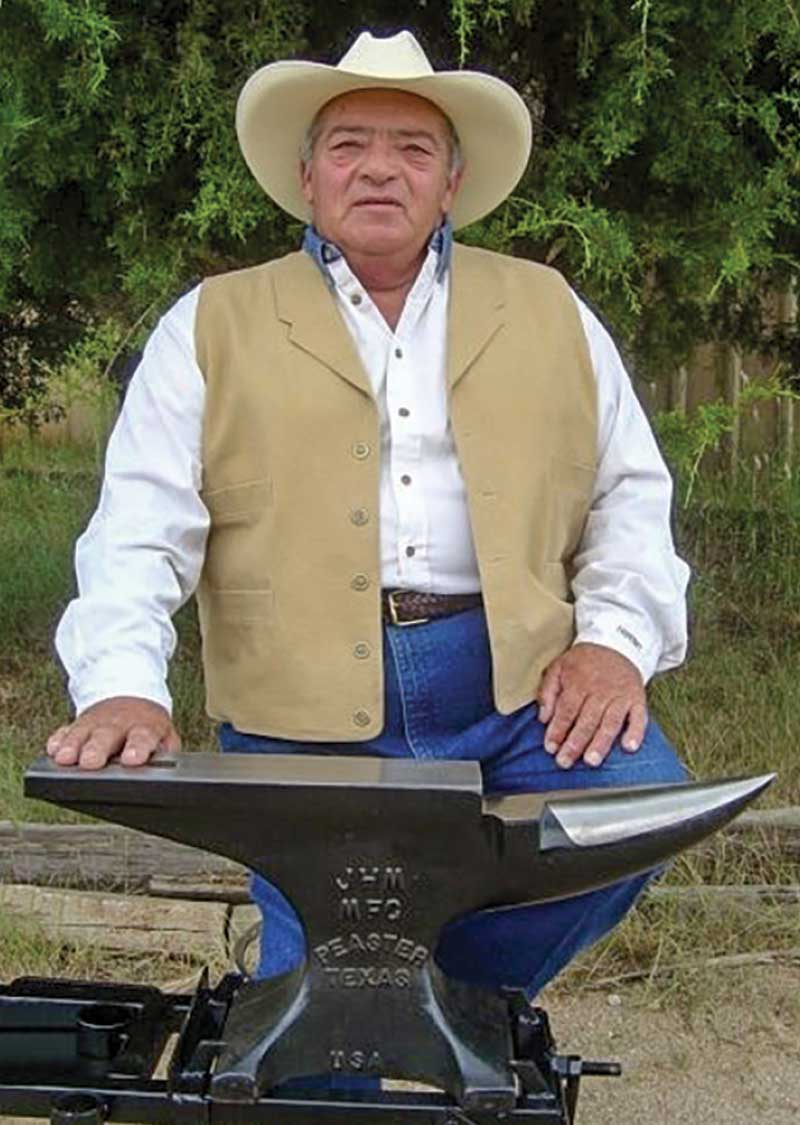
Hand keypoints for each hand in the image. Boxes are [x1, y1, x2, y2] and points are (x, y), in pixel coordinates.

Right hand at [46, 697, 180, 769]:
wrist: (131, 697)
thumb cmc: (147, 726)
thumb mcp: (165, 735)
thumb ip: (166, 750)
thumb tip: (165, 766)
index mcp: (144, 727)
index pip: (143, 737)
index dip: (138, 748)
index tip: (132, 759)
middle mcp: (118, 724)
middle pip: (107, 735)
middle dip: (97, 749)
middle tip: (91, 762)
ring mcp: (95, 723)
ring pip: (82, 733)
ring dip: (73, 746)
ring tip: (65, 758)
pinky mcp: (77, 725)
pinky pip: (66, 731)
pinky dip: (59, 739)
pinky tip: (54, 749)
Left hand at [536, 643, 646, 769]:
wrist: (616, 644)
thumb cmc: (583, 661)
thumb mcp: (559, 667)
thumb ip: (547, 692)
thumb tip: (543, 718)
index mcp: (578, 683)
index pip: (566, 711)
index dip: (557, 730)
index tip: (550, 748)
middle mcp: (600, 690)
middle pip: (586, 720)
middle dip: (575, 743)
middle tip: (565, 762)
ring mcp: (620, 696)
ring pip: (610, 722)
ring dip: (601, 743)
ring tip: (591, 761)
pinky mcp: (637, 699)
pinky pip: (638, 717)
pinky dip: (635, 732)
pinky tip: (629, 747)